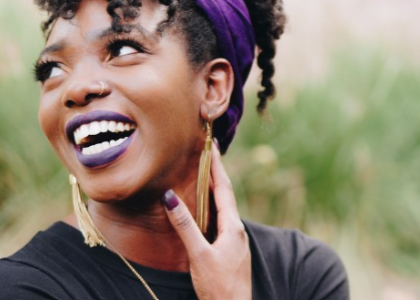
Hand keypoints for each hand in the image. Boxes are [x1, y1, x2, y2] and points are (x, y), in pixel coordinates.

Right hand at [161, 142, 251, 299]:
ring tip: (205, 174)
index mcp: (233, 227)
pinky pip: (221, 221)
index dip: (216, 167)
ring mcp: (235, 241)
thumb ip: (185, 226)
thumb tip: (169, 197)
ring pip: (224, 208)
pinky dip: (213, 208)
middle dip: (216, 174)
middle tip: (208, 153)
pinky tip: (206, 210)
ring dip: (215, 190)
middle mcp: (237, 230)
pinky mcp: (230, 251)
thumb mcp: (198, 255)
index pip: (224, 188)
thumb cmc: (217, 287)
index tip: (212, 146)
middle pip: (225, 195)